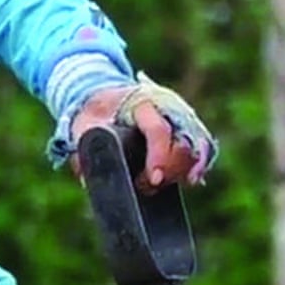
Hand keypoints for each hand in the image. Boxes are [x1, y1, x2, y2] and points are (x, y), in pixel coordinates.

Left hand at [67, 84, 205, 193]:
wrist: (107, 99)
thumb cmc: (94, 115)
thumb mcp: (83, 126)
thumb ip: (84, 149)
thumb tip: (88, 178)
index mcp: (141, 103)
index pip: (158, 129)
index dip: (159, 156)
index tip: (154, 180)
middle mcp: (167, 107)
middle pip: (183, 140)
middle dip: (172, 168)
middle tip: (150, 185)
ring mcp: (180, 117)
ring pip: (196, 144)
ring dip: (186, 169)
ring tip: (167, 185)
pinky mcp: (187, 129)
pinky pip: (202, 147)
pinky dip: (199, 164)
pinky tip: (191, 180)